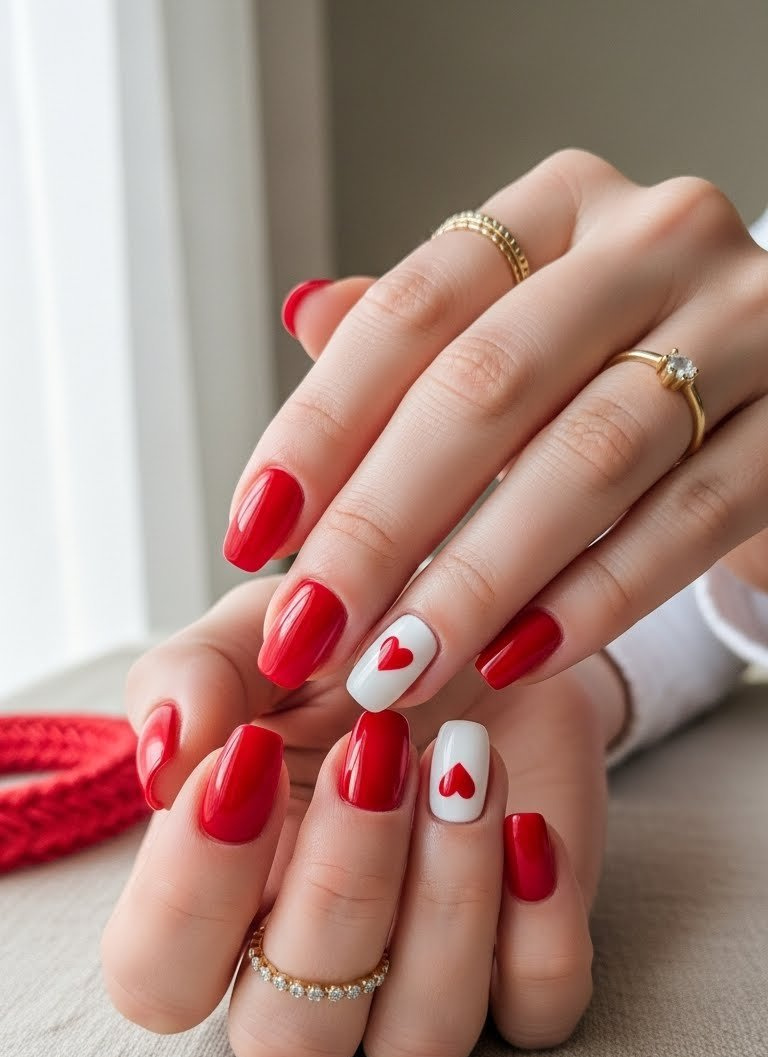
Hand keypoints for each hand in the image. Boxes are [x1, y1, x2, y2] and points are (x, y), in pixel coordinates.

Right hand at [102, 577, 621, 1056]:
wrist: (478, 632)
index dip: (190, 891)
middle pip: (287, 1041)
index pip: (157, 978)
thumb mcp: (258, 638)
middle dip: (336, 890)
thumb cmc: (345, 657)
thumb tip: (172, 751)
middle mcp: (312, 972)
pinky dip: (539, 927)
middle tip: (374, 746)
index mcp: (218, 909)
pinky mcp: (527, 971)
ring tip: (463, 762)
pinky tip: (527, 826)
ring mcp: (423, 986)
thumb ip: (193, 681)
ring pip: (417, 1040)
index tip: (249, 754)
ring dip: (445, 899)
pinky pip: (538, 1011)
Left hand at [222, 149, 767, 709]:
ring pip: (586, 460)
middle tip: (313, 630)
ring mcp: (744, 325)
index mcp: (561, 207)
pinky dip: (595, 599)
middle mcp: (655, 240)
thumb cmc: (623, 373)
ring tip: (398, 668)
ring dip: (476, 580)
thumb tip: (301, 314)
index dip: (322, 428)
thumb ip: (424, 333)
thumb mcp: (520, 332)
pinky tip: (518, 659)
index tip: (251, 535)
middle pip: (488, 386)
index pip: (415, 309)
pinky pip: (688, 520)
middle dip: (382, 524)